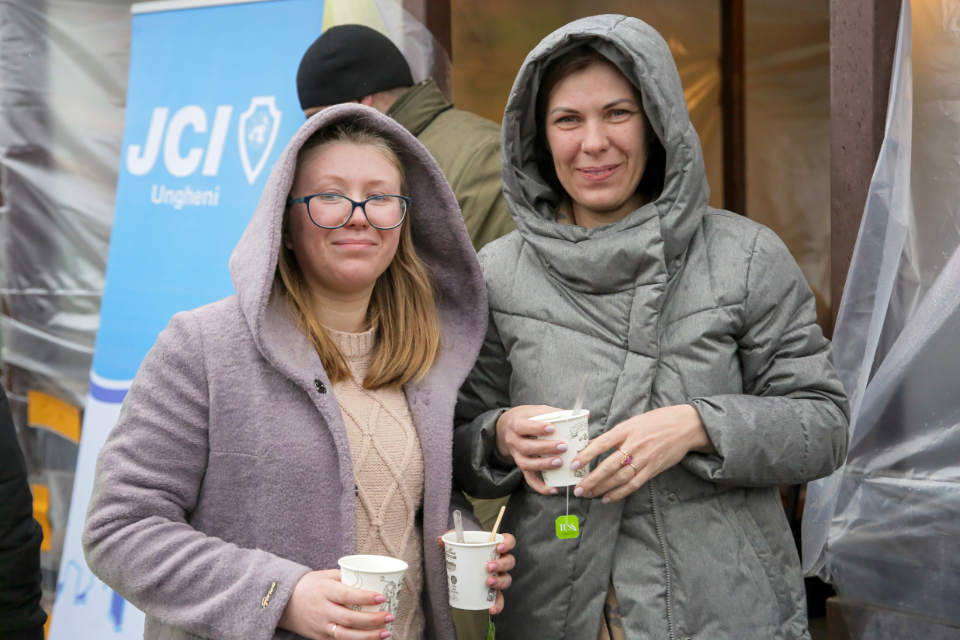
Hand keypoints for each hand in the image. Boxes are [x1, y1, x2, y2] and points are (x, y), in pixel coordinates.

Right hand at [278, 569, 394, 639]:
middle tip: (390, 616)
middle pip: (350, 619)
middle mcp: (322, 610)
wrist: (284, 602)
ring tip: (386, 632)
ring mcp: (321, 627)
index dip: (365, 598)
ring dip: (368, 636)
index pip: (346, 595)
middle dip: (372, 620)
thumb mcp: (325, 575)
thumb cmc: (309, 585)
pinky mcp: (320, 638)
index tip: (382, 597)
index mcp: (324, 591)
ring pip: (346, 636)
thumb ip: (346, 577)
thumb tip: (371, 578)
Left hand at [437, 532, 516, 614]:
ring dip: (500, 581)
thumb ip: (451, 538)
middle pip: (510, 561)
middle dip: (501, 564)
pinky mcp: (493, 591)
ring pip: (507, 579)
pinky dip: (498, 605)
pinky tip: (492, 609)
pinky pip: (499, 599)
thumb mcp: (459, 542)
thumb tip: (440, 540)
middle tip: (488, 567)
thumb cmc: (467, 549)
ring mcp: (499, 576)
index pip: (509, 541)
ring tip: (488, 582)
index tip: (499, 547)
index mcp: (495, 546)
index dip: (508, 543)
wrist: (465, 562)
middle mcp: (501, 561)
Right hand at [495, 405, 565, 495]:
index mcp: (515, 423)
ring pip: (525, 463)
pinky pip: (528, 478)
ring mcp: (516, 455)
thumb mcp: (537, 410)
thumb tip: (584, 417)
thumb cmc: (527, 417)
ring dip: (543, 465)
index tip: (552, 428)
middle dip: (545, 448)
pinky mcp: (521, 465)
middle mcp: (513, 440)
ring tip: (559, 463)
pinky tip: (553, 489)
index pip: (522, 426)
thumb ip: (556, 413)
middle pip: (526, 447)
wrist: (507, 426)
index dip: (536, 428)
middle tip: (563, 446)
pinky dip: (540, 486)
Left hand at [571, 405, 714, 503]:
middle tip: (578, 489)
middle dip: (591, 479)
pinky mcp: (652, 469)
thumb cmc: (656, 422)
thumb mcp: (632, 423)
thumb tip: (591, 445)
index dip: (587, 455)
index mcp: (626, 430)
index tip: (574, 464)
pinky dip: (619, 493)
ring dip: (602, 488)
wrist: (684, 426)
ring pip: (619, 478)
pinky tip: (608, 498)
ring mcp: (644, 459)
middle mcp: (634, 445)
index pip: (602, 443)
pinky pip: (633, 484)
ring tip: (588, 494)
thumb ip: (613, 436)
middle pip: (609, 466)